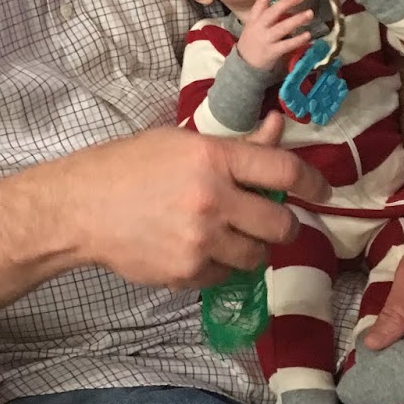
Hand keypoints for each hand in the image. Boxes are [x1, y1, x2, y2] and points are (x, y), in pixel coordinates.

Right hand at [68, 114, 329, 289]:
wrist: (80, 208)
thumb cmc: (128, 166)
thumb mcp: (183, 143)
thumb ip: (236, 145)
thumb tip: (278, 128)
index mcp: (213, 158)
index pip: (284, 171)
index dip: (313, 182)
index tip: (324, 191)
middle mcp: (213, 200)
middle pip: (281, 224)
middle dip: (282, 224)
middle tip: (271, 221)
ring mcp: (200, 241)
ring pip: (257, 256)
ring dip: (252, 248)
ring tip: (228, 235)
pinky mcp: (187, 272)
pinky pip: (225, 275)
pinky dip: (219, 265)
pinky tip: (196, 248)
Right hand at [236, 0, 314, 70]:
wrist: (244, 65)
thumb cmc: (252, 43)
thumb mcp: (254, 27)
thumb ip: (266, 17)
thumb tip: (284, 3)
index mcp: (254, 19)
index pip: (260, 3)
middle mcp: (259, 27)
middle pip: (273, 12)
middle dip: (287, 2)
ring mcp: (266, 40)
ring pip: (282, 27)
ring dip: (297, 20)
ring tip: (310, 13)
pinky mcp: (272, 52)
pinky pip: (287, 44)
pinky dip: (298, 39)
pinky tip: (308, 35)